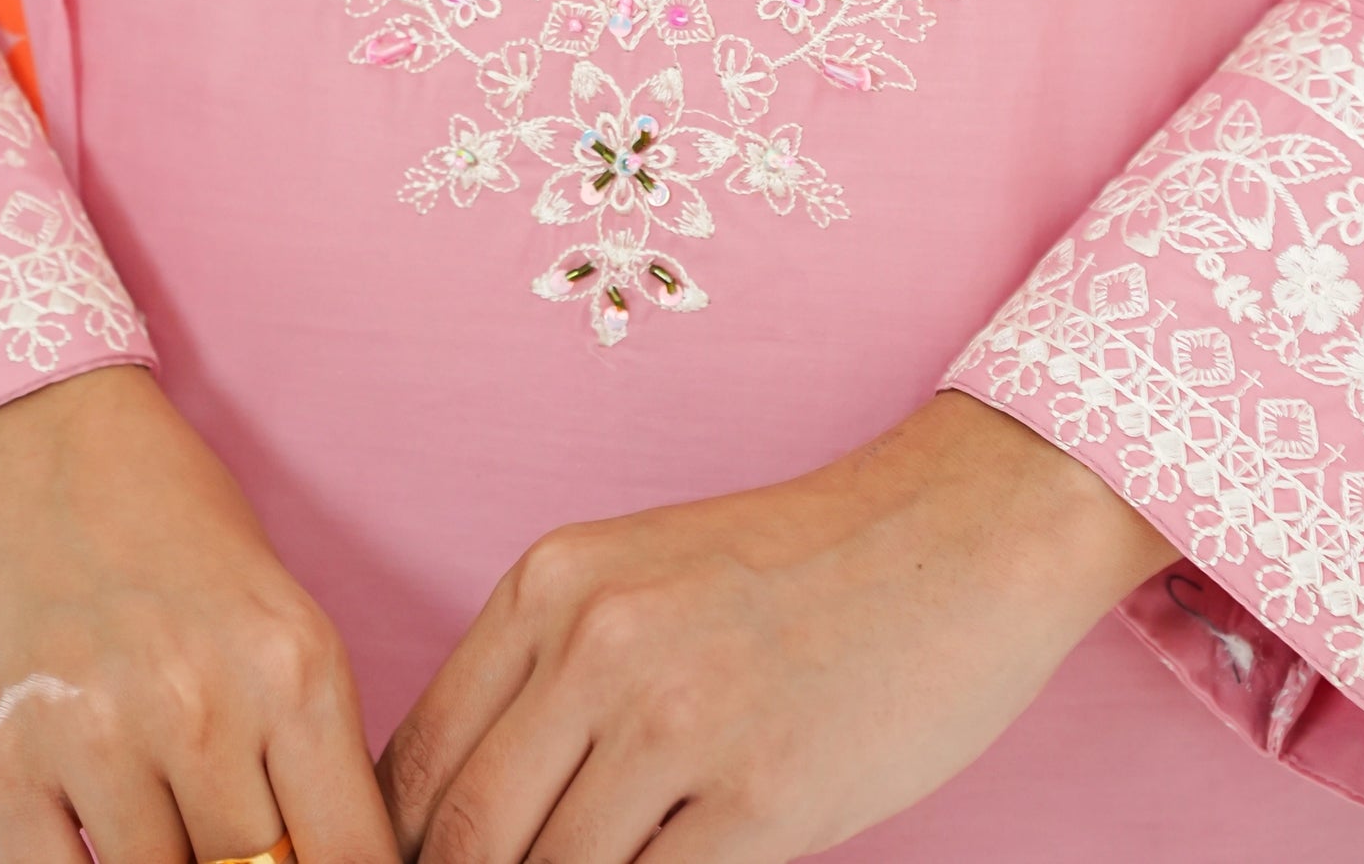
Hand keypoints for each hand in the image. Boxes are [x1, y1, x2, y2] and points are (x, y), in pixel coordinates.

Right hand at [0, 365, 395, 863]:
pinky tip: (92, 829)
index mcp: (294, 664)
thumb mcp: (271, 612)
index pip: (351, 857)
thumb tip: (311, 861)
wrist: (26, 435)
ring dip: (162, 863)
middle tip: (226, 828)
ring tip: (160, 807)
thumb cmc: (168, 521)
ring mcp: (94, 738)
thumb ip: (298, 744)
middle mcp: (202, 705)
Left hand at [380, 390, 1174, 863]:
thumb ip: (547, 676)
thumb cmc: (797, 567)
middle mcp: (598, 644)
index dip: (406, 850)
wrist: (957, 531)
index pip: (420, 762)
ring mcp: (679, 724)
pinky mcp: (765, 799)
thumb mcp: (640, 578)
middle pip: (467, 837)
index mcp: (552, 584)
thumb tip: (458, 816)